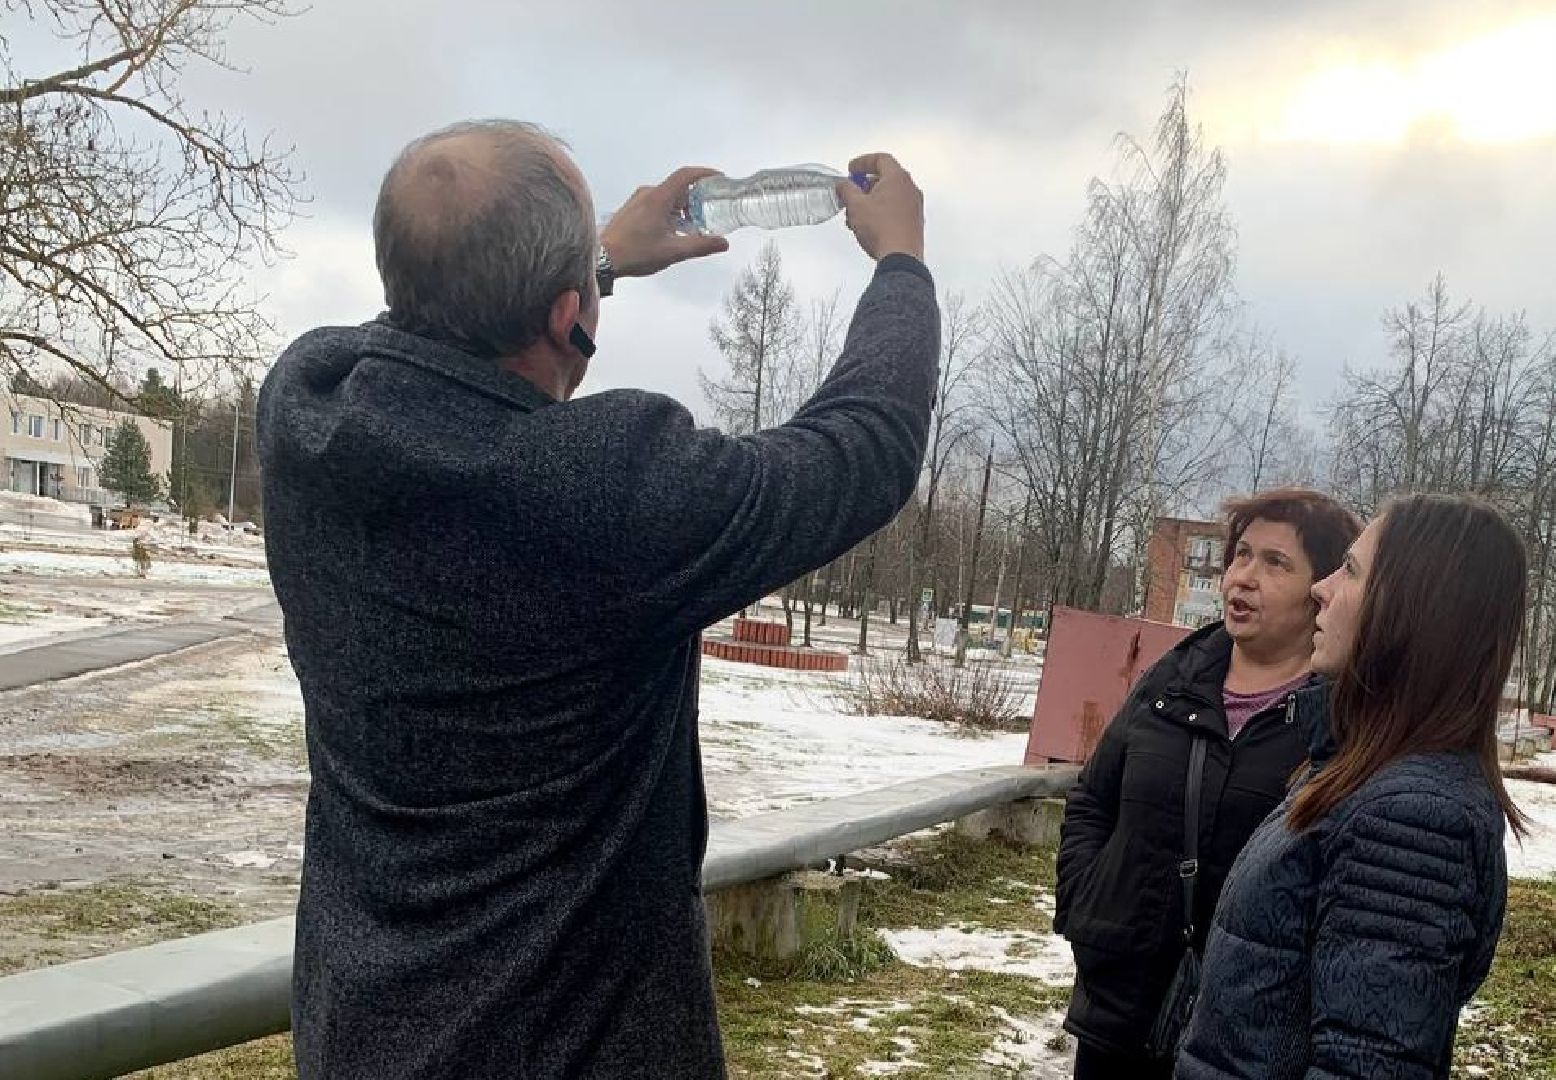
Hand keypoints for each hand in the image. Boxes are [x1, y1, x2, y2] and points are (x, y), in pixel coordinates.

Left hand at [599, 166, 729, 278]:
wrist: (602, 259)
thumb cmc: (632, 253)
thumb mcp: (673, 252)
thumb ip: (701, 245)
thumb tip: (722, 243)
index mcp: (659, 199)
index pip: (686, 175)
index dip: (705, 173)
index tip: (717, 177)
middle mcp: (647, 194)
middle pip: (678, 187)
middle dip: (696, 197)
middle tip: (708, 210)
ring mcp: (638, 201)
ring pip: (667, 196)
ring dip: (682, 207)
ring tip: (690, 225)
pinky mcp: (631, 209)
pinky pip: (655, 203)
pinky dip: (669, 211)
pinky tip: (671, 230)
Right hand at [835, 153, 923, 262]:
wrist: (900, 257)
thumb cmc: (882, 229)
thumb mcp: (856, 205)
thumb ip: (847, 190)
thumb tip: (843, 184)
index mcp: (897, 178)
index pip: (881, 159)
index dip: (863, 162)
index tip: (851, 169)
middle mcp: (910, 189)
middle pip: (886, 177)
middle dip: (865, 184)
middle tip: (852, 191)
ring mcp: (914, 206)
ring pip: (890, 195)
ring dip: (871, 200)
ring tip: (856, 214)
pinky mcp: (914, 222)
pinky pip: (896, 209)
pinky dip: (881, 211)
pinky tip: (868, 225)